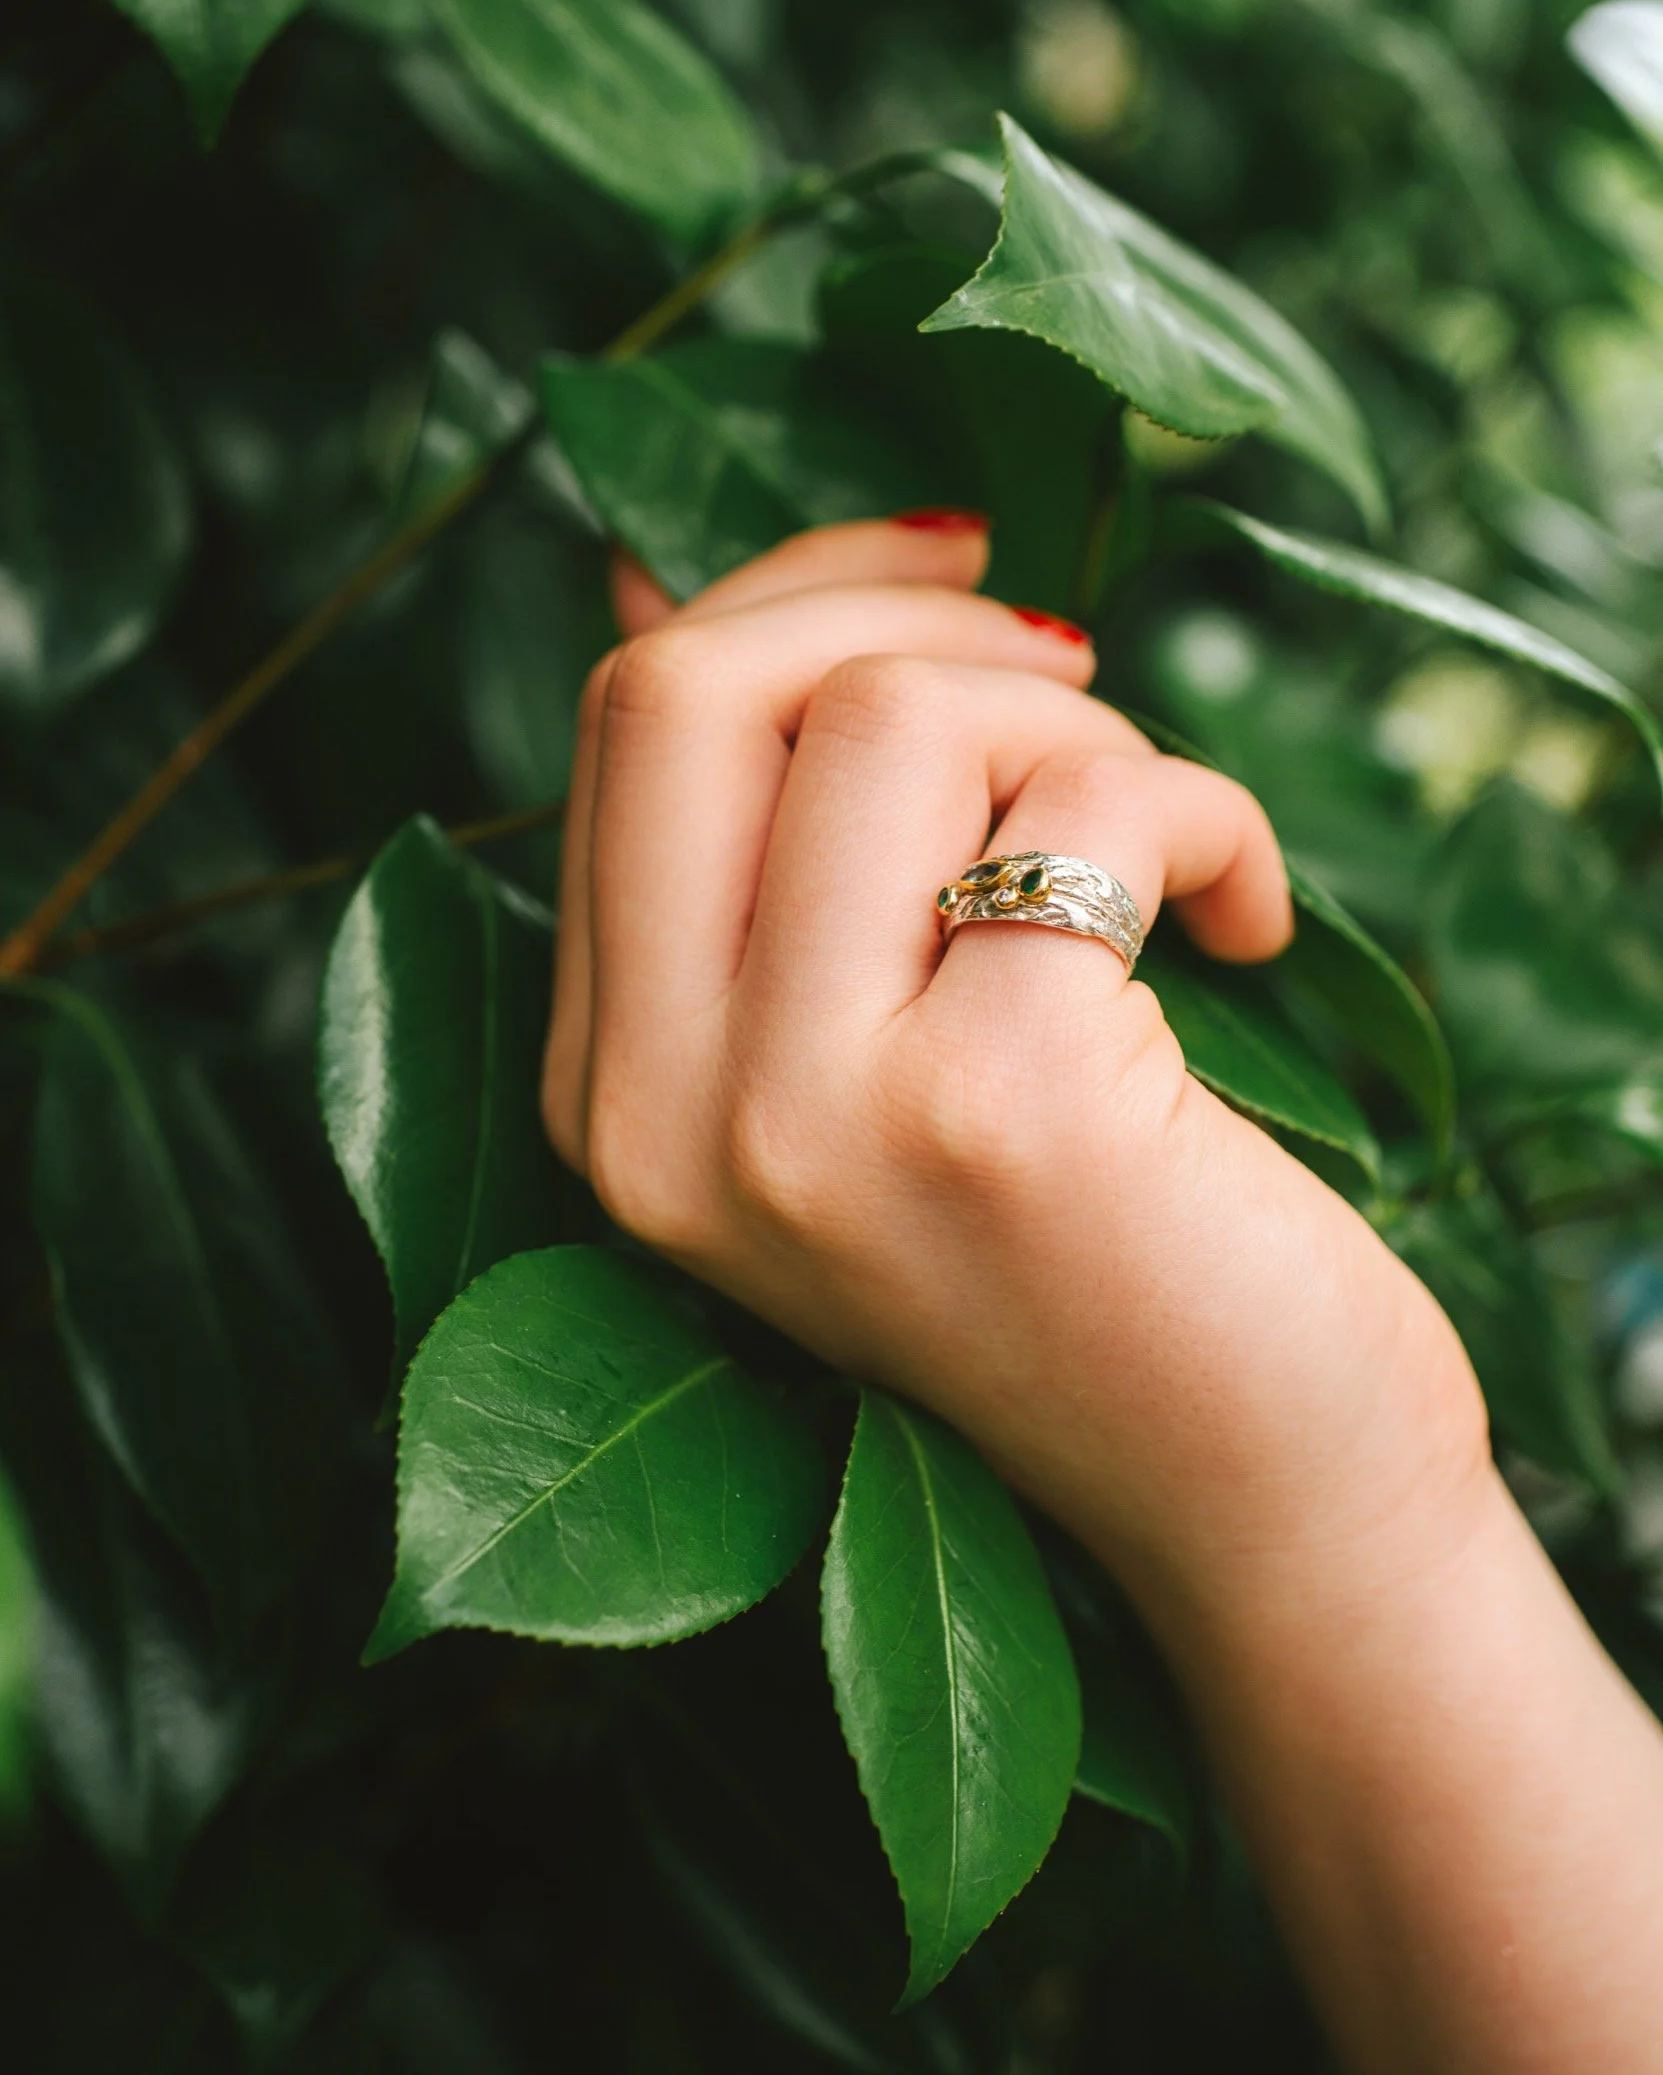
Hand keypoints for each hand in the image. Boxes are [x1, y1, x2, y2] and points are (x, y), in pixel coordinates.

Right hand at [543, 517, 1492, 1640]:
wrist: (1253, 1509)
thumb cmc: (1076, 1260)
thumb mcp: (850, 1059)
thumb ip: (756, 852)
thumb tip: (645, 566)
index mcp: (606, 1096)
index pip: (628, 727)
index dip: (802, 595)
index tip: (960, 582)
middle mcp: (661, 1121)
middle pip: (693, 687)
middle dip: (912, 618)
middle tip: (1072, 690)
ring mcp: (811, 1123)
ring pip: (896, 714)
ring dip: (1084, 729)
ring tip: (1166, 851)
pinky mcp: (1000, 1113)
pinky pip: (1089, 806)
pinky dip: (1209, 815)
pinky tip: (1254, 917)